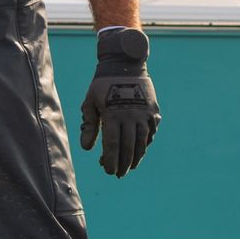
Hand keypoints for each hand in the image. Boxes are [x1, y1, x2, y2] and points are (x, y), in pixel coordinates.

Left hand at [80, 27, 159, 177]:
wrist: (125, 64)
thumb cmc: (102, 85)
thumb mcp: (90, 103)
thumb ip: (89, 125)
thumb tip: (87, 148)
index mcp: (113, 115)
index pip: (113, 145)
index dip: (111, 160)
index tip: (108, 170)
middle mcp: (130, 116)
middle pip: (128, 147)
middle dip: (123, 163)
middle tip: (118, 174)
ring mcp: (144, 114)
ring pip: (142, 142)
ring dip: (136, 157)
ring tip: (130, 167)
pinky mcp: (153, 111)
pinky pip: (151, 132)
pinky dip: (146, 143)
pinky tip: (140, 150)